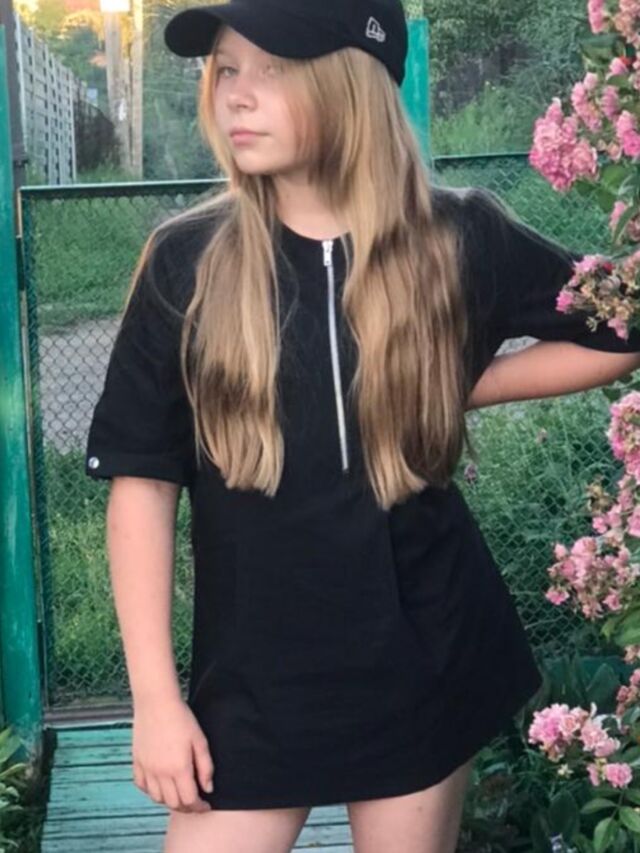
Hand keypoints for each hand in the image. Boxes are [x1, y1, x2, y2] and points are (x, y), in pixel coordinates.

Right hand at [132, 696, 213, 811]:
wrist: (156, 702)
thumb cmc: (181, 718)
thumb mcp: (200, 740)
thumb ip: (205, 767)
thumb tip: (207, 788)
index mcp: (179, 768)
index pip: (189, 800)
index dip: (199, 807)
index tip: (205, 805)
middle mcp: (161, 773)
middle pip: (173, 803)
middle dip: (186, 807)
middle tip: (194, 802)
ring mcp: (146, 768)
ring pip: (157, 798)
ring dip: (169, 801)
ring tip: (179, 794)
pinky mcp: (137, 762)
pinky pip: (142, 786)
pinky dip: (151, 791)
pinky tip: (160, 785)